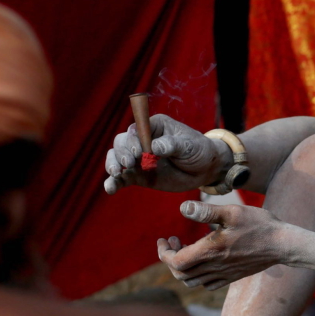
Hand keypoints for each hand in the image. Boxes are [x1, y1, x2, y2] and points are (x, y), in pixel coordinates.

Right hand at [104, 114, 225, 193]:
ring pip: (116, 158)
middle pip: (121, 142)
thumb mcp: (189, 146)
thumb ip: (172, 144)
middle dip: (121, 152)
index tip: (139, 152)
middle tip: (130, 163)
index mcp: (154, 126)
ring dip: (113, 164)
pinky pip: (122, 178)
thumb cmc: (198, 150)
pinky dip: (114, 182)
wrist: (204, 169)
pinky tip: (110, 188)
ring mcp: (138, 158)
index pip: (136, 129)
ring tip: (116, 173)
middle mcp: (142, 140)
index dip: (133, 139)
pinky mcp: (139, 175)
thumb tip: (155, 147)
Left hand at [158, 202, 290, 287]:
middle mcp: (214, 267)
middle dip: (170, 258)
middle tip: (173, 239)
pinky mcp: (232, 277)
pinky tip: (203, 260)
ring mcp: (224, 275)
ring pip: (192, 281)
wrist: (283, 244)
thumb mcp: (232, 212)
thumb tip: (183, 208)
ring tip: (186, 249)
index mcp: (210, 252)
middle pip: (181, 274)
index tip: (164, 238)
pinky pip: (207, 285)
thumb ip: (206, 211)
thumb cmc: (259, 225)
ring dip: (182, 268)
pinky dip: (197, 276)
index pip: (176, 261)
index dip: (164, 253)